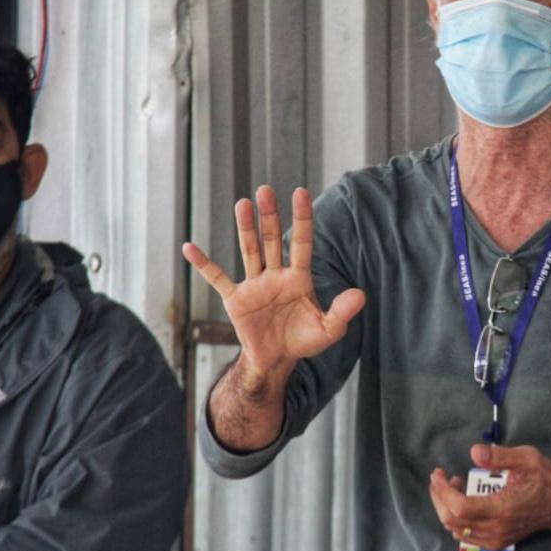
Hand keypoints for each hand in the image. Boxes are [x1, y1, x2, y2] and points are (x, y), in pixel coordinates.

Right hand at [183, 185, 365, 377]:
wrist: (275, 360)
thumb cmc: (303, 341)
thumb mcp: (328, 330)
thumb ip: (342, 312)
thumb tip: (361, 294)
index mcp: (299, 278)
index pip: (301, 242)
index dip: (302, 218)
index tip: (301, 192)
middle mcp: (276, 275)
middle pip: (272, 239)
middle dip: (269, 215)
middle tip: (265, 190)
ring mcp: (254, 284)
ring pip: (250, 250)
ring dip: (245, 228)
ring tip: (242, 203)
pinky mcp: (236, 299)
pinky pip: (217, 278)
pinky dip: (203, 264)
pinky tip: (189, 248)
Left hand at [429, 443, 550, 550]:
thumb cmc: (546, 479)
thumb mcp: (527, 458)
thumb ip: (500, 456)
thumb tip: (474, 452)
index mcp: (502, 509)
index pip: (459, 508)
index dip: (442, 492)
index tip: (437, 473)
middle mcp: (497, 529)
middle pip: (452, 520)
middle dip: (439, 497)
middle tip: (440, 477)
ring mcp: (496, 539)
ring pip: (456, 529)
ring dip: (446, 507)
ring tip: (453, 485)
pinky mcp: (497, 542)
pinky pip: (466, 536)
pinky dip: (456, 519)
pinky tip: (463, 500)